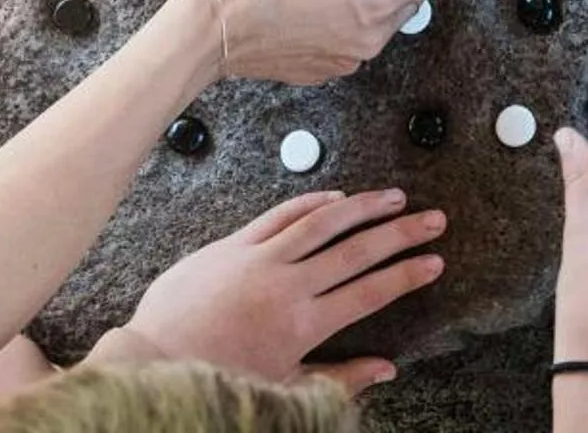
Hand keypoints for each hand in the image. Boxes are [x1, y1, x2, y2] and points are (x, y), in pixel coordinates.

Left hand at [108, 189, 444, 392]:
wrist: (152, 358)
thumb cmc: (217, 380)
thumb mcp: (281, 391)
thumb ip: (338, 379)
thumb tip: (386, 369)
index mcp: (303, 325)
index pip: (369, 292)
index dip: (406, 274)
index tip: (435, 261)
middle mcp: (288, 286)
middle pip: (357, 251)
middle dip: (400, 233)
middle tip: (432, 218)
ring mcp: (261, 260)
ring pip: (323, 223)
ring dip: (363, 207)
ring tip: (394, 196)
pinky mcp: (233, 245)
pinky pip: (280, 215)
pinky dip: (311, 202)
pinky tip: (335, 196)